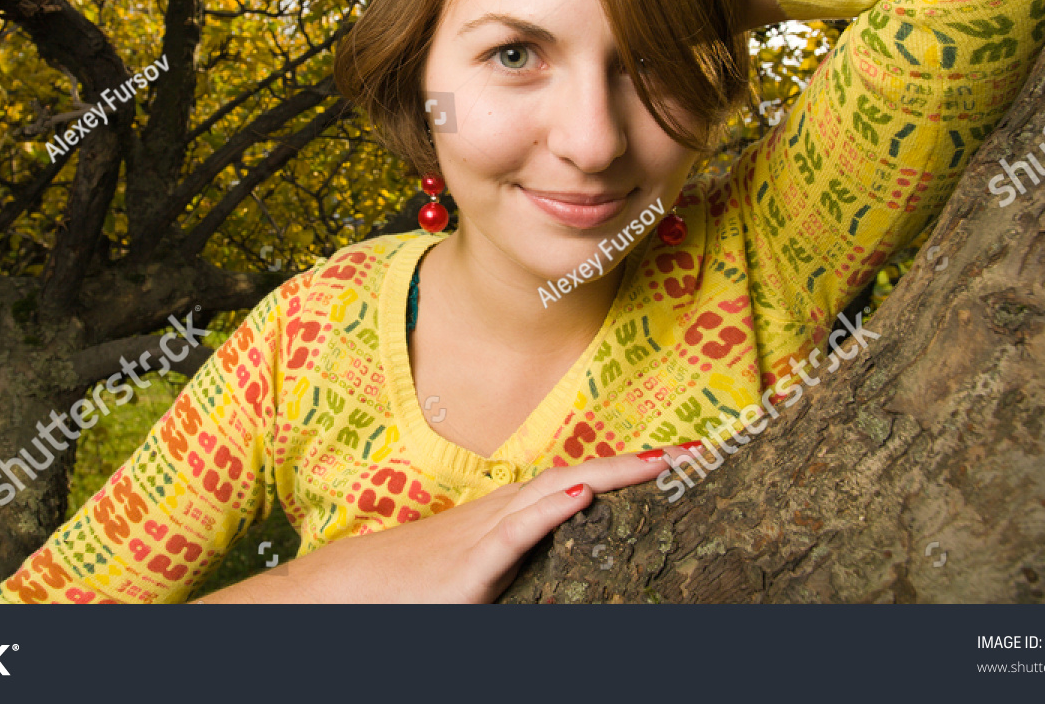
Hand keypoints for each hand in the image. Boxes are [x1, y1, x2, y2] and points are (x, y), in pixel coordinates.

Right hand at [198, 445, 698, 603]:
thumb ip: (518, 561)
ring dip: (612, 474)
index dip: (629, 469)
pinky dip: (551, 510)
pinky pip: (516, 532)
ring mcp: (486, 535)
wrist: (345, 594)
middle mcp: (504, 515)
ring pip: (557, 492)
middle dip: (639, 464)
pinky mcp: (469, 565)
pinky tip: (584, 494)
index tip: (680, 459)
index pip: (579, 483)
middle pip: (581, 477)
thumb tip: (567, 546)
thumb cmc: (409, 587)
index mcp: (510, 518)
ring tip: (662, 461)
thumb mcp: (475, 573)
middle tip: (698, 450)